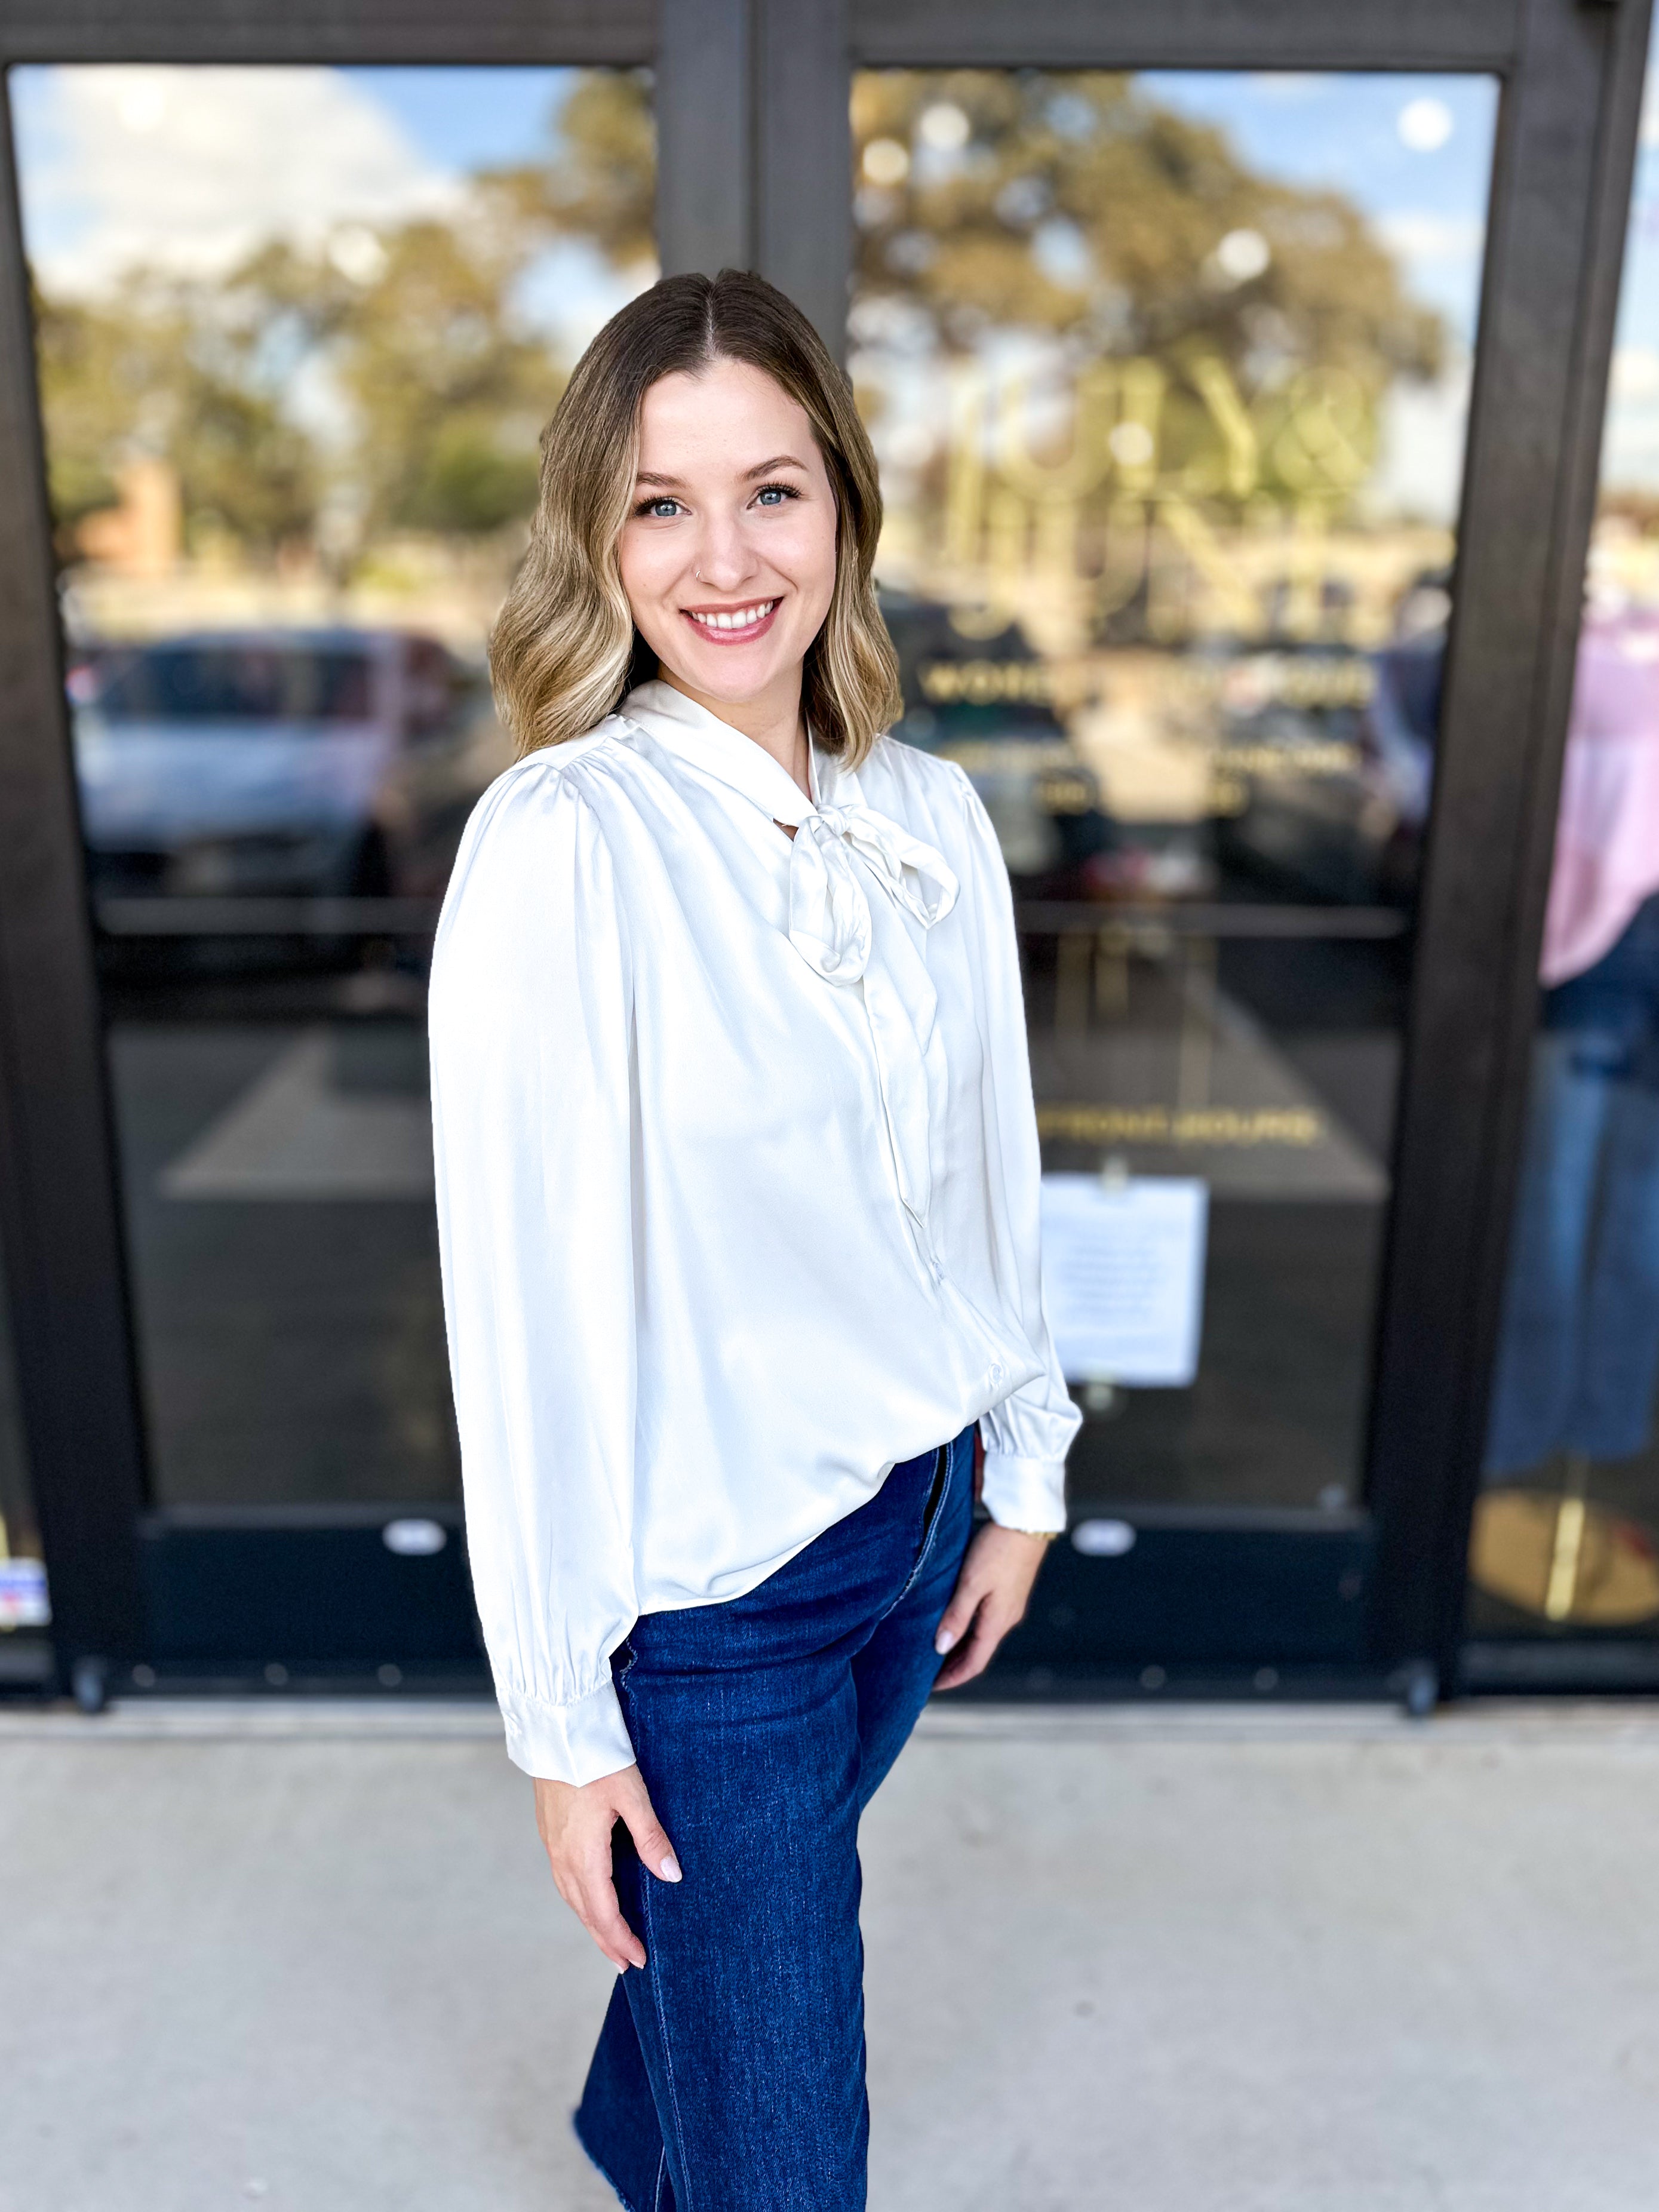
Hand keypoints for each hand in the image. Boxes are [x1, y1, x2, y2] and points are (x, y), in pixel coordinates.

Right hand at [533, 1763, 680, 1970]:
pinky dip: (580, 1898)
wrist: (557, 1728)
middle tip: (626, 1963)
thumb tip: (671, 1875)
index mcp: (584, 1855)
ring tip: (610, 1938)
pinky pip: (564, 1878)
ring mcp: (552, 1844)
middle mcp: (563, 1856)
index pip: (604, 1913)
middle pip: (585, 1912)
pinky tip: (590, 1895)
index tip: (638, 1960)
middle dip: (606, 1940)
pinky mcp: (550, 1831)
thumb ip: (650, 1837)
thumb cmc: (596, 1757)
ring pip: (571, 1896)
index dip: (621, 1940)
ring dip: (591, 1921)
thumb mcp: (633, 1795)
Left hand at [932, 1523, 1049, 1689]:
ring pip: (982, 1636)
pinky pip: (987, 1620)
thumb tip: (940, 1647)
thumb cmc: (998, 1548)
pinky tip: (956, 1619)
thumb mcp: (971, 1583)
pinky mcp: (1010, 1590)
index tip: (931, 1687)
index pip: (974, 1663)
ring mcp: (1010, 1604)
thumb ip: (956, 1616)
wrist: (1027, 1521)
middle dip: (954, 1665)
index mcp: (998, 1621)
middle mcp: (1007, 1618)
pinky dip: (969, 1628)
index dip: (952, 1677)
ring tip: (936, 1648)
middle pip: (978, 1652)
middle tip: (928, 1671)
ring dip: (961, 1646)